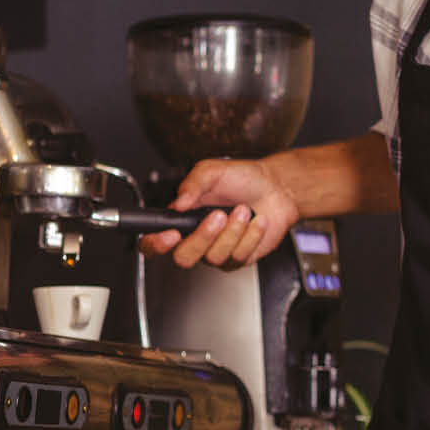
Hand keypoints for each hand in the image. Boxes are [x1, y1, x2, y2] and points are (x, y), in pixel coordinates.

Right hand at [139, 157, 298, 267]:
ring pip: (214, 257)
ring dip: (233, 230)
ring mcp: (217, 251)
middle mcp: (196, 239)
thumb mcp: (212, 171)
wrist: (275, 187)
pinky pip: (238, 256)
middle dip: (203, 237)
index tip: (170, 234)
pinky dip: (251, 235)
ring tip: (243, 210)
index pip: (153, 242)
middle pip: (183, 258)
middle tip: (219, 215)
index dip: (155, 244)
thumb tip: (178, 203)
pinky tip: (256, 220)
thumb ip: (192, 184)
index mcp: (182, 219)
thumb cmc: (243, 179)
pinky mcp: (238, 258)